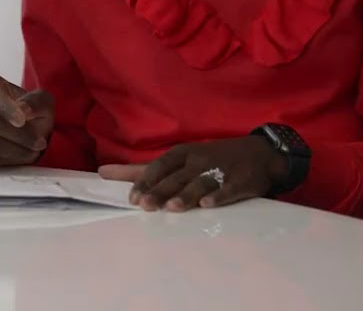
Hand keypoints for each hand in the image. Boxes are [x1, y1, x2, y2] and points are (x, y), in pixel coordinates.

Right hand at [0, 75, 54, 166]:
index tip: (21, 120)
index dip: (7, 109)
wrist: (20, 130)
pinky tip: (23, 154)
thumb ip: (36, 102)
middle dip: (21, 136)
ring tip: (35, 149)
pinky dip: (12, 159)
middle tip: (40, 143)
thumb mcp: (40, 100)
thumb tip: (24, 111)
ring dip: (19, 150)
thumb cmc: (29, 112)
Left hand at [99, 136, 288, 211]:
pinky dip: (218, 197)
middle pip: (176, 178)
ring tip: (172, 208)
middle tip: (145, 206)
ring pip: (199, 184)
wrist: (259, 154)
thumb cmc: (210, 157)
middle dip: (160, 191)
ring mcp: (220, 171)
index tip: (132, 198)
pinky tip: (207, 206)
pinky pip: (227, 190)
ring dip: (185, 195)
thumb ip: (142, 169)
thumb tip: (103, 172)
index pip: (159, 166)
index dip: (146, 182)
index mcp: (182, 154)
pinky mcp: (240, 182)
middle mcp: (198, 161)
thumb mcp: (178, 158)